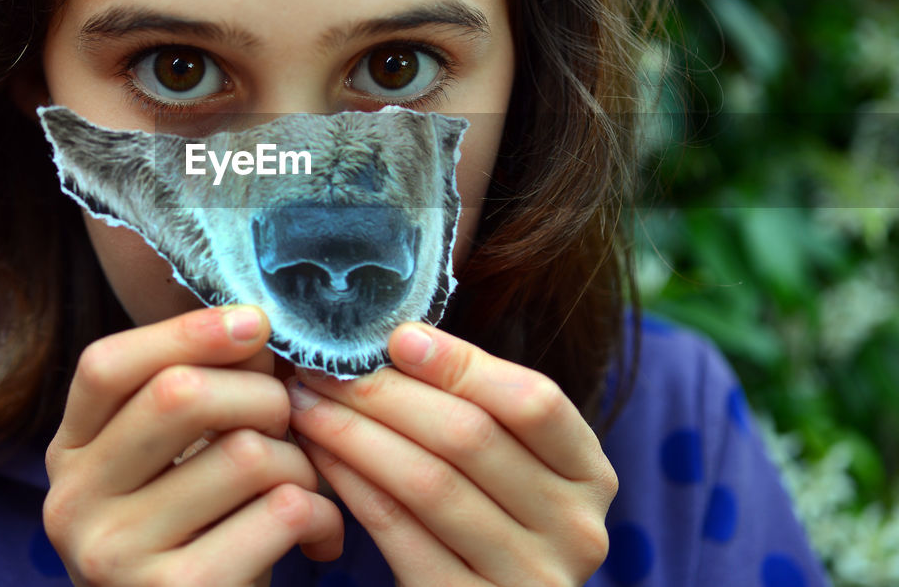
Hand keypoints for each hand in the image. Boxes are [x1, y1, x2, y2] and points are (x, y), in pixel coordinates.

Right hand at [43, 305, 343, 586]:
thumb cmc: (196, 539)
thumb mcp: (174, 465)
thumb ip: (196, 397)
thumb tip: (253, 330)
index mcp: (68, 455)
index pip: (107, 365)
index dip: (187, 331)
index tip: (255, 323)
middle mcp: (74, 504)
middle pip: (180, 395)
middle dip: (262, 393)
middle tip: (287, 422)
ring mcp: (115, 555)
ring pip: (246, 454)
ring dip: (301, 462)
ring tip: (303, 488)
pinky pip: (280, 512)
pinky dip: (320, 515)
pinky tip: (318, 538)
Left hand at [287, 323, 617, 585]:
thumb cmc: (489, 519)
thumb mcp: (510, 465)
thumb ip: (477, 407)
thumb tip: (400, 337)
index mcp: (591, 476)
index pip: (534, 402)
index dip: (461, 364)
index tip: (396, 337)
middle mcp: (575, 530)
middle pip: (470, 438)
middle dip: (386, 393)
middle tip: (324, 366)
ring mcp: (528, 578)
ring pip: (426, 482)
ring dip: (354, 433)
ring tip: (307, 403)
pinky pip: (397, 530)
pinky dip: (351, 484)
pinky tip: (319, 455)